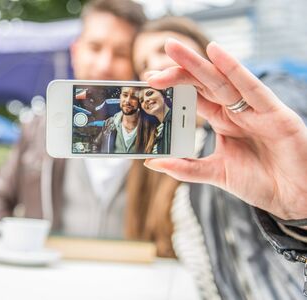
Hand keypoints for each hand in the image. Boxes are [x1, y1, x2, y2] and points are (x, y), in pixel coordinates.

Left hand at [144, 38, 306, 220]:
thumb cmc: (259, 182)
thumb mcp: (216, 173)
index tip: (148, 81)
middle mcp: (236, 110)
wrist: (292, 197)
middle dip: (178, 72)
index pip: (193, 97)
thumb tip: (151, 162)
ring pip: (221, 80)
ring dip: (197, 63)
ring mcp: (254, 109)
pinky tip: (215, 53)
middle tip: (151, 67)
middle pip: (203, 84)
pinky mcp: (274, 112)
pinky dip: (233, 69)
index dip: (172, 88)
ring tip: (173, 49)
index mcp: (222, 120)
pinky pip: (251, 87)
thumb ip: (185, 168)